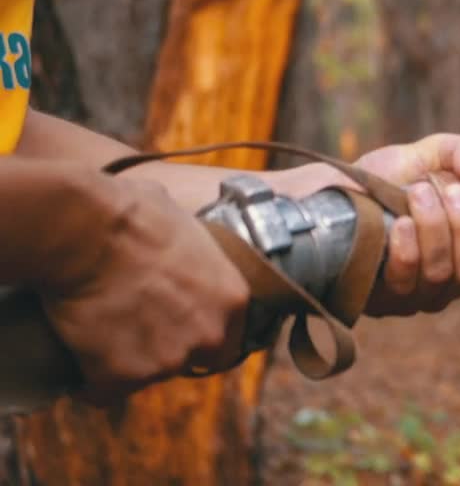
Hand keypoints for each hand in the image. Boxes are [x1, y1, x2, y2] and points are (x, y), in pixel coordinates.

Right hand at [39, 172, 248, 405]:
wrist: (85, 231)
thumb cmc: (132, 215)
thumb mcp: (185, 226)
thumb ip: (196, 253)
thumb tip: (182, 242)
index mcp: (233, 298)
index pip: (229, 334)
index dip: (198, 331)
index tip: (174, 325)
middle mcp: (210, 334)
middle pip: (192, 360)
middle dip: (168, 351)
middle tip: (135, 330)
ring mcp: (168, 360)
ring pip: (147, 376)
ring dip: (127, 362)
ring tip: (100, 332)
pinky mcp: (124, 376)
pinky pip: (104, 391)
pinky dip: (90, 381)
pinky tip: (79, 360)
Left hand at [352, 134, 459, 315]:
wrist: (334, 189)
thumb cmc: (391, 175)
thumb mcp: (432, 152)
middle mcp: (443, 284)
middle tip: (452, 190)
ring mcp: (411, 295)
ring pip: (439, 276)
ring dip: (435, 230)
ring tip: (420, 193)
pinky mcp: (378, 297)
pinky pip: (403, 282)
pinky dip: (407, 251)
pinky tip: (401, 223)